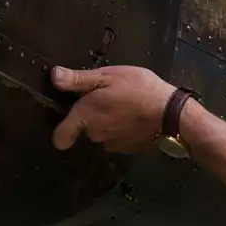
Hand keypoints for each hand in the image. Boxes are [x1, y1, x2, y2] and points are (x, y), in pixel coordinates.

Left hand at [49, 65, 175, 151]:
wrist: (172, 115)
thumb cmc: (138, 90)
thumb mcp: (107, 76)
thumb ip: (78, 79)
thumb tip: (53, 76)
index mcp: (85, 116)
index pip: (60, 137)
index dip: (61, 130)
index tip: (68, 118)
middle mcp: (95, 134)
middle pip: (85, 128)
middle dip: (93, 115)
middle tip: (110, 97)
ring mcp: (112, 144)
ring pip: (103, 133)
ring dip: (110, 122)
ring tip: (127, 105)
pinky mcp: (128, 149)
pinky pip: (119, 138)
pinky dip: (124, 129)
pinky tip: (137, 116)